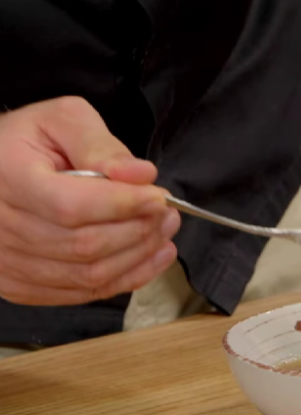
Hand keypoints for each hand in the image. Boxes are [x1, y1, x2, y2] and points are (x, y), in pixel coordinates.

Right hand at [0, 97, 178, 304]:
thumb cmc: (26, 142)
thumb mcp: (61, 121)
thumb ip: (100, 145)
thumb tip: (141, 175)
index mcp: (7, 179)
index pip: (71, 206)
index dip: (123, 205)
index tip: (160, 198)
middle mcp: (0, 228)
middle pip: (85, 245)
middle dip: (139, 231)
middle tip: (169, 214)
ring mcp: (7, 263)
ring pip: (87, 275)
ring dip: (138, 257)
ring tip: (164, 233)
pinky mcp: (18, 285)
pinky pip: (80, 293)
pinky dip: (124, 279)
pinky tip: (149, 259)